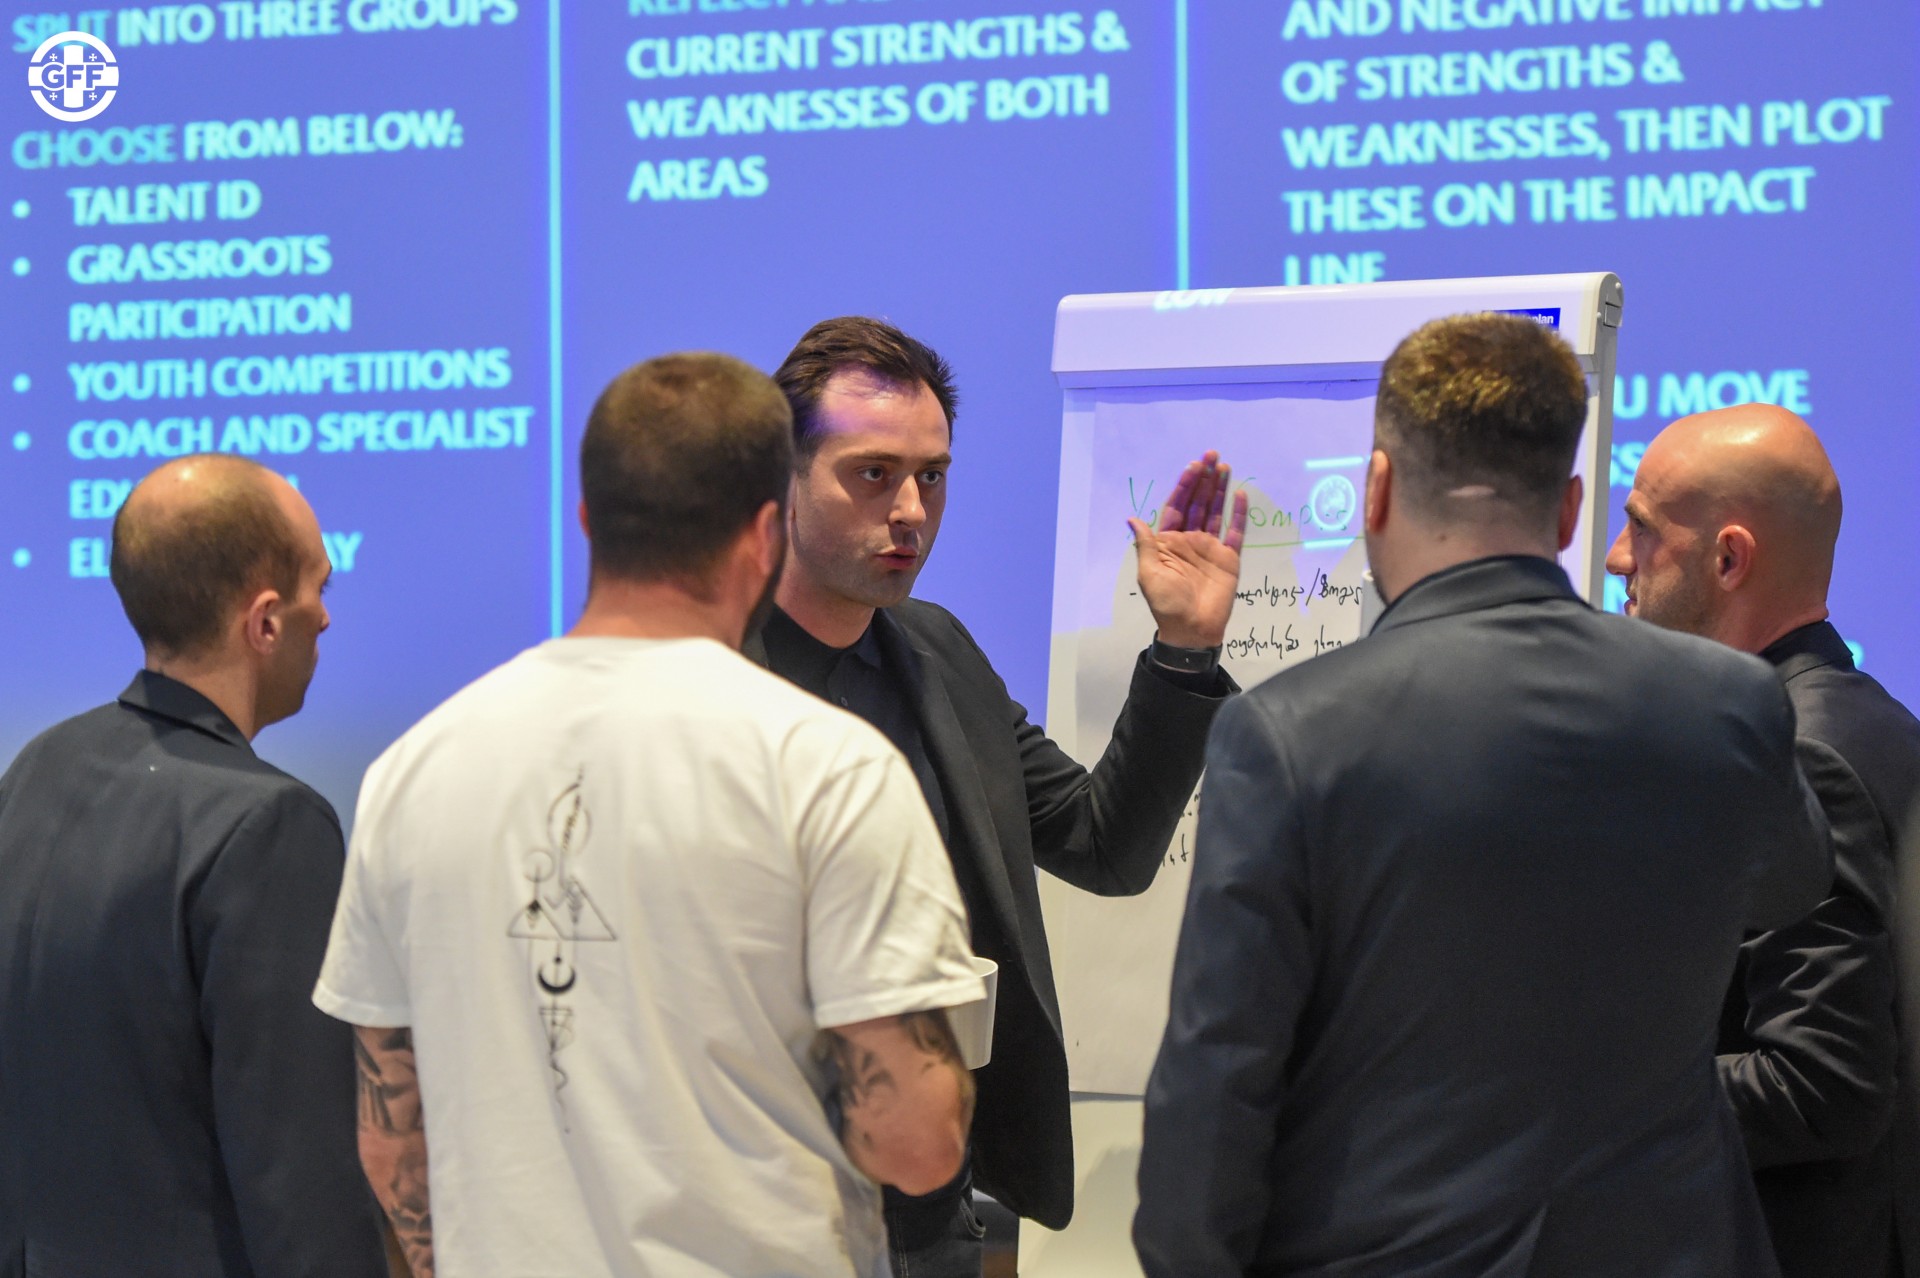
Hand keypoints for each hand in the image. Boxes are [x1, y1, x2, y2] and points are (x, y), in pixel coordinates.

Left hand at [1128, 451, 1249, 648]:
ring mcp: (1210, 548)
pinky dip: (1238, 514)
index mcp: (1168, 542)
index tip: (1193, 466)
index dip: (1184, 486)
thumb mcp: (1149, 573)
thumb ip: (1146, 545)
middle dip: (1204, 479)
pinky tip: (1240, 495)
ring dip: (1219, 489)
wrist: (1192, 629)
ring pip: (1215, 511)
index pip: (1177, 506)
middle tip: (1212, 456)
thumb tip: (1132, 518)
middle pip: (1197, 503)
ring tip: (1225, 467)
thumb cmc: (1166, 603)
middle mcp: (1189, 540)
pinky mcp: (1228, 558)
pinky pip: (1235, 531)